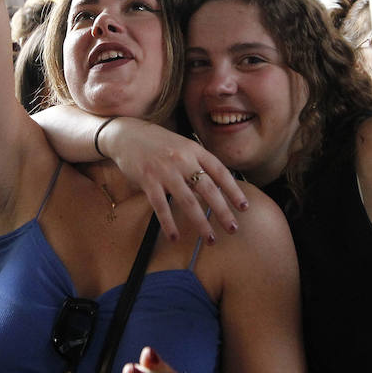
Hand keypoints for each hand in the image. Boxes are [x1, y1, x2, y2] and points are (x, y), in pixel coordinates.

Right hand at [102, 118, 247, 241]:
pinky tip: (175, 237)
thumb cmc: (158, 143)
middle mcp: (183, 160)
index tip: (244, 207)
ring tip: (210, 238)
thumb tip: (214, 190)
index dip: (234, 190)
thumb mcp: (183, 146)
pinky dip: (169, 224)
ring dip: (201, 223)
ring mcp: (165, 170)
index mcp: (195, 150)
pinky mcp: (148, 180)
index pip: (220, 172)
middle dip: (223, 211)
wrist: (128, 134)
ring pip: (188, 201)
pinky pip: (161, 206)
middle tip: (233, 228)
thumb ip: (198, 164)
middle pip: (208, 189)